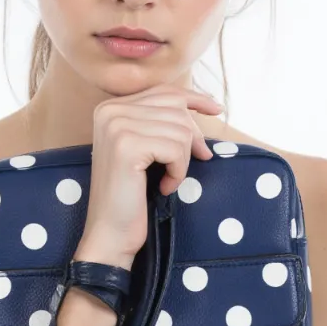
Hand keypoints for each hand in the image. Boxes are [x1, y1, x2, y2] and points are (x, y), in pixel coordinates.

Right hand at [81, 84, 222, 260]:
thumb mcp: (147, 150)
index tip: (216, 109)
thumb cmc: (132, 195)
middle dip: (192, 138)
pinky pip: (175, 148)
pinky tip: (164, 186)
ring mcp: (116, 126)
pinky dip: (178, 171)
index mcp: (111, 108)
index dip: (194, 100)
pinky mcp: (126, 145)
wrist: (110, 232)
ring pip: (179, 129)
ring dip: (182, 160)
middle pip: (175, 109)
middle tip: (191, 163)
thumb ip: (165, 124)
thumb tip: (210, 109)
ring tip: (167, 179)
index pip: (164, 93)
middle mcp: (110, 111)